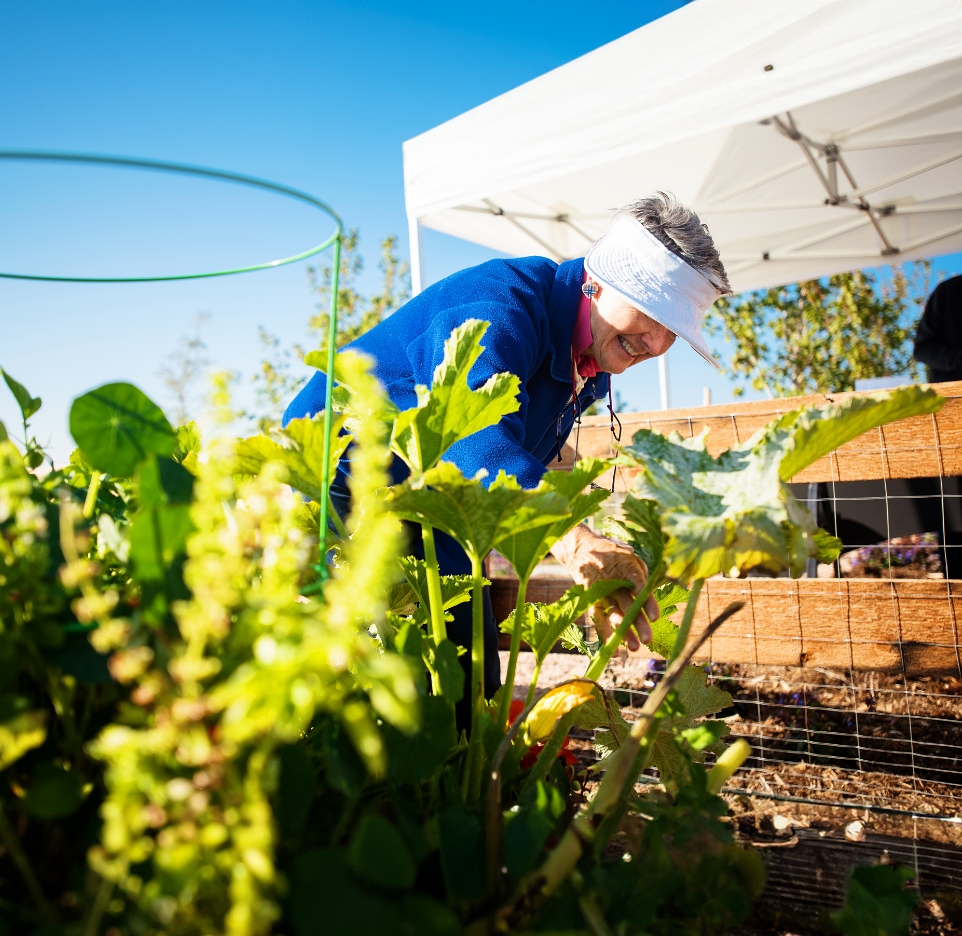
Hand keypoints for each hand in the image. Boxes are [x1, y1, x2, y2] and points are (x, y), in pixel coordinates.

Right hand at [550, 524, 658, 651]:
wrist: (581, 549)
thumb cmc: (614, 554)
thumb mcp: (631, 558)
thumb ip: (642, 576)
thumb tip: (650, 596)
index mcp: (627, 569)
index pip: (639, 587)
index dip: (647, 603)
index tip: (655, 618)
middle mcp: (613, 582)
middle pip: (627, 604)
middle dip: (637, 623)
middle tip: (648, 639)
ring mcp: (601, 592)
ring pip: (613, 614)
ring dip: (623, 632)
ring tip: (634, 647)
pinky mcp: (591, 599)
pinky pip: (598, 618)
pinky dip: (605, 633)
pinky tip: (614, 648)